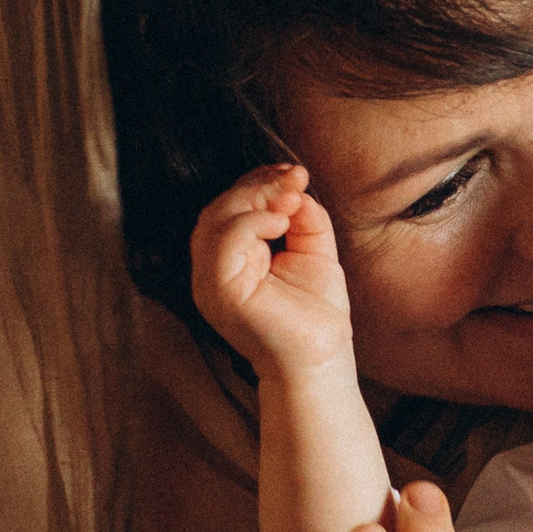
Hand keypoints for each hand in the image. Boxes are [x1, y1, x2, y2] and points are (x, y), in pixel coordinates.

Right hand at [189, 164, 354, 384]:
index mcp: (230, 258)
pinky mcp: (219, 292)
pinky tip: (280, 222)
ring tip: (290, 198)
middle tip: (294, 179)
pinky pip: (222, 244)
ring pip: (214, 220)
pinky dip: (251, 223)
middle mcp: (212, 268)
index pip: (230, 208)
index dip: (257, 181)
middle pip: (219, 208)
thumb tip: (294, 186)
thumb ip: (302, 216)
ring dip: (255, 198)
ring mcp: (211, 281)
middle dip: (258, 185)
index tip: (294, 172)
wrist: (321, 359)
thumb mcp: (312, 250)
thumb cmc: (315, 312)